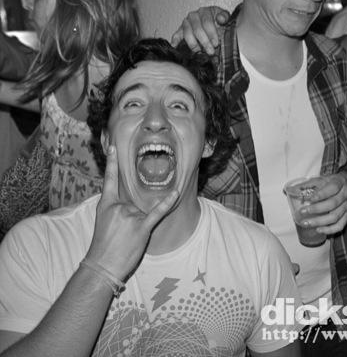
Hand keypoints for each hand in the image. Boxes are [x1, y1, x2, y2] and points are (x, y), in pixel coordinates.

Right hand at [85, 146, 178, 280]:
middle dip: (131, 218)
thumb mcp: (102, 222)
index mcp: (106, 205)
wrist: (101, 267)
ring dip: (138, 225)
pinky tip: (176, 193)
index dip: (111, 164)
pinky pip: (157, 213)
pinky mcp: (142, 227)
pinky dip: (167, 203)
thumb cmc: (102, 247)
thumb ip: (115, 209)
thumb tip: (128, 205)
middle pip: (134, 202)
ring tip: (127, 240)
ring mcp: (130, 216)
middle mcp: (118, 207)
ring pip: (143, 212)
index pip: (109, 180)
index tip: (113, 148)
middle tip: (120, 235)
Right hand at [170, 6, 229, 53]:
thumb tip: (221, 19)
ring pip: (187, 34)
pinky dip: (175, 41)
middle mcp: (193, 16)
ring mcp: (186, 23)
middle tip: (210, 51)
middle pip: (197, 29)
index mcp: (205, 11)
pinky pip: (176, 35)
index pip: (207, 22)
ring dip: (194, 44)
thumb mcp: (224, 17)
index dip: (211, 34)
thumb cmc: (218, 22)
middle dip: (205, 42)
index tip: (216, 43)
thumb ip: (224, 17)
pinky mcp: (181, 30)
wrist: (213, 23)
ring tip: (200, 51)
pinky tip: (175, 46)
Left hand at [297, 172, 346, 234]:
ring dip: (320, 221)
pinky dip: (330, 229)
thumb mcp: (322, 178)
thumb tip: (291, 189)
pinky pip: (340, 225)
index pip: (332, 189)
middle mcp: (345, 195)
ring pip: (335, 216)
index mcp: (339, 183)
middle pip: (332, 204)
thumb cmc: (332, 182)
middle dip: (316, 209)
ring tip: (307, 223)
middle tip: (303, 211)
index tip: (309, 199)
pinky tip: (319, 230)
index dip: (320, 195)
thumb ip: (308, 184)